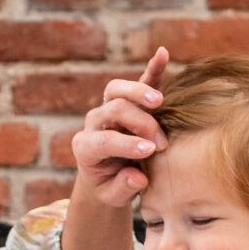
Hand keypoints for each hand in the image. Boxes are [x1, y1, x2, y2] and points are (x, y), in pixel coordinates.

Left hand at [72, 48, 170, 210]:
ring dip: (139, 92)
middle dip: (140, 124)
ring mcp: (110, 108)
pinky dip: (151, 69)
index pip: (104, 140)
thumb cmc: (111, 187)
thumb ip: (123, 188)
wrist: (107, 177)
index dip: (126, 144)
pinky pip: (139, 81)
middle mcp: (94, 124)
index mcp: (86, 148)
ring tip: (159, 102)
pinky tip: (162, 53)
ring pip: (117, 90)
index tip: (150, 150)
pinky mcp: (128, 100)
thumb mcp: (113, 196)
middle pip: (113, 110)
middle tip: (161, 143)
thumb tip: (137, 177)